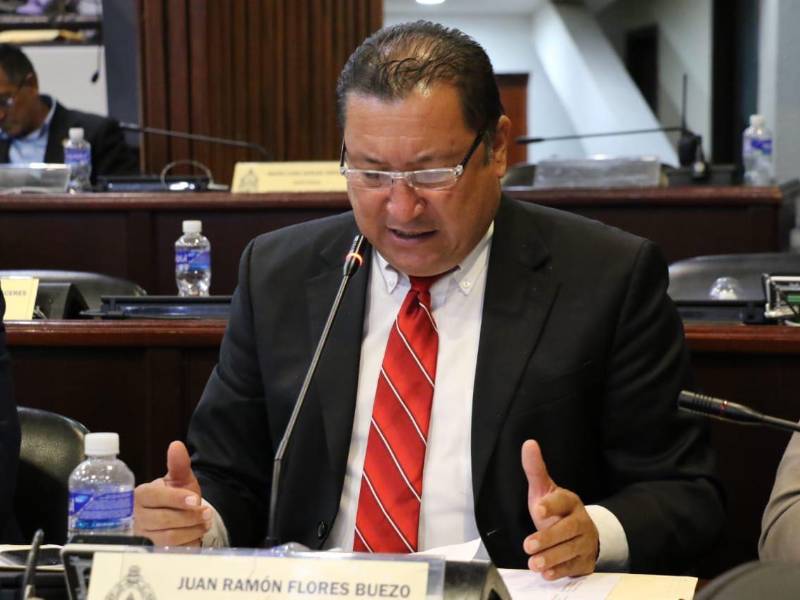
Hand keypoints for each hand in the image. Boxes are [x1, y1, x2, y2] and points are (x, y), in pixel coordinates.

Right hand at [134, 441, 210, 545]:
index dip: (176, 499)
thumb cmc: (176, 498)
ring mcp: (142, 536)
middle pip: (163, 519)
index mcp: (141, 495)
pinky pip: (171, 550)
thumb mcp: (180, 480)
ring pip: (168, 536)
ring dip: (192, 528)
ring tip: (205, 521)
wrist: (178, 519)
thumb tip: (176, 445)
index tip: (194, 500)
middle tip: (206, 513)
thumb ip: (178, 464)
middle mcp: (137, 517)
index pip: (154, 497)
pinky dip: (188, 541)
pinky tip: (196, 534)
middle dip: (189, 516)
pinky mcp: (151, 552)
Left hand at [521, 439, 598, 579]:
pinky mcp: (584, 561)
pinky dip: (560, 571)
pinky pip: (573, 567)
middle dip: (548, 538)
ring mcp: (585, 542)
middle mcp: (581, 521)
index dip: (551, 505)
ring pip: (570, 551)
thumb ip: (535, 470)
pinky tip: (547, 573)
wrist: (579, 533)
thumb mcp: (544, 489)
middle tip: (528, 545)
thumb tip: (528, 443)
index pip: (562, 501)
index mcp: (570, 501)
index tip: (537, 508)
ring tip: (534, 563)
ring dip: (552, 558)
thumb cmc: (556, 511)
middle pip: (567, 530)